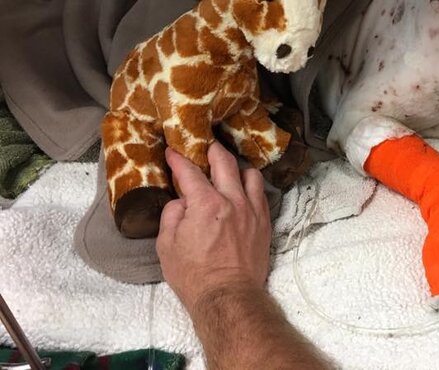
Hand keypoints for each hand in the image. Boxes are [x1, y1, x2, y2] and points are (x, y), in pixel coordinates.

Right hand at [156, 142, 271, 313]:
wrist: (228, 296)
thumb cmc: (194, 275)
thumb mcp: (167, 245)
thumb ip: (172, 215)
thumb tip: (182, 201)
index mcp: (206, 203)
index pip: (190, 172)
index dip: (179, 159)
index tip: (173, 152)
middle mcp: (233, 200)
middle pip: (225, 162)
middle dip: (212, 150)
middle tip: (205, 147)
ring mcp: (252, 210)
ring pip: (250, 174)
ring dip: (237, 168)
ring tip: (228, 171)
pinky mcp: (265, 222)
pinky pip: (261, 194)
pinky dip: (251, 187)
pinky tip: (243, 191)